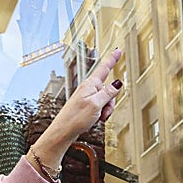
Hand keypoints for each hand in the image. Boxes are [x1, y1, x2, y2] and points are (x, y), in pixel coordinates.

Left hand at [30, 49, 124, 172]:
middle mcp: (88, 89)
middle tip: (104, 112)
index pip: (104, 68)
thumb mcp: (96, 104)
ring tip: (98, 117)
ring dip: (106, 110)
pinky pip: (100, 106)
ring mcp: (87, 97)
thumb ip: (108, 93)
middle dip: (111, 102)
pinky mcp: (86, 106)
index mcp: (90, 85)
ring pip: (106, 100)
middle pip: (108, 89)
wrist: (64, 131)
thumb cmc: (75, 118)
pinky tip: (95, 119)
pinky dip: (101, 113)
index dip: (112, 59)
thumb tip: (118, 83)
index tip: (118, 50)